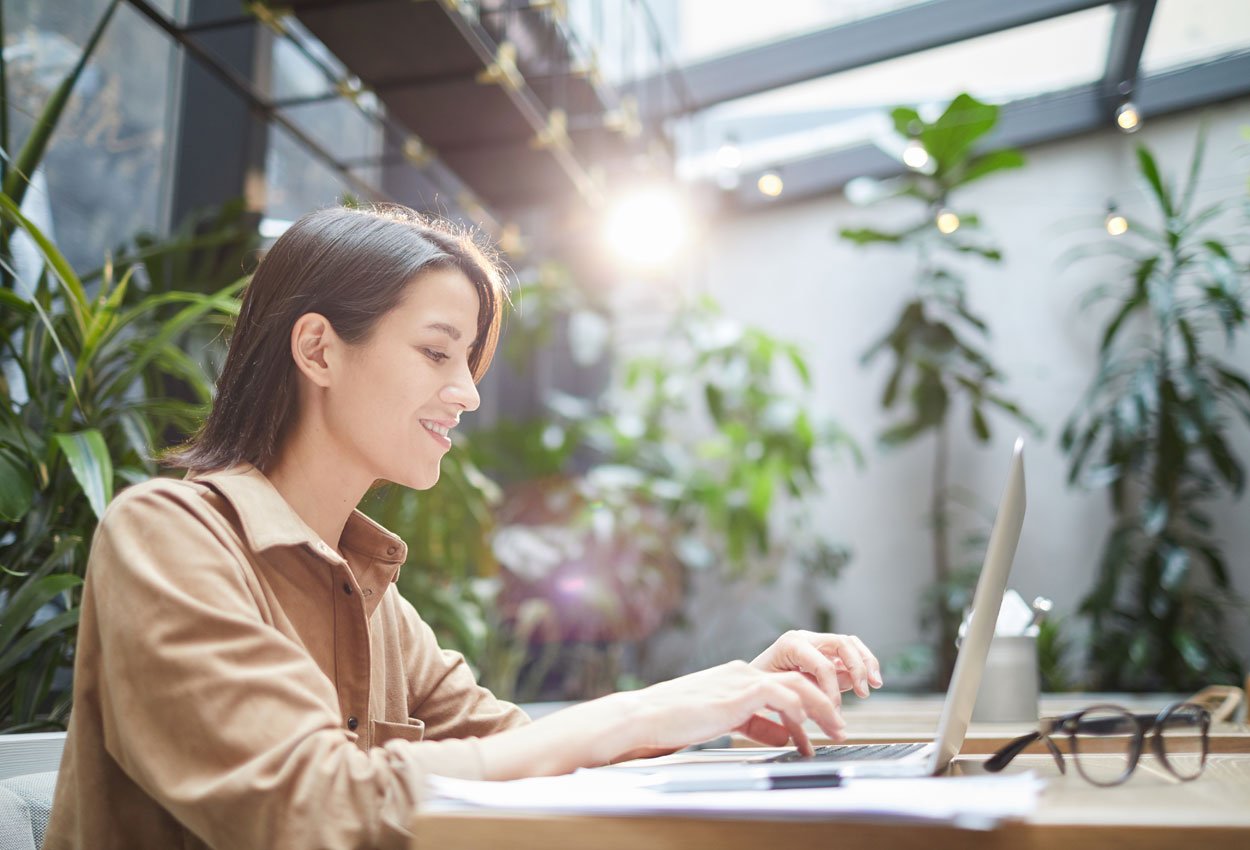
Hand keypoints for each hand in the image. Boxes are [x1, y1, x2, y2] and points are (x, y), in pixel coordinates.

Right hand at [622, 660, 846, 757]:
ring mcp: (740, 680)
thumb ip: (755, 724)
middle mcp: (742, 673)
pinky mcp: (736, 693)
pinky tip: (805, 723)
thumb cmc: (675, 720)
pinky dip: (796, 707)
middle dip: (824, 704)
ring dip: (821, 707)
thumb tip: (784, 735)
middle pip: (798, 679)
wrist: (647, 715)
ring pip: (795, 683)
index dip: (807, 709)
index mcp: (738, 677)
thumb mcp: (722, 721)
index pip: (784, 686)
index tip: (819, 731)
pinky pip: (777, 693)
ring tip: (835, 728)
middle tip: (840, 727)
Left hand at [750, 630, 882, 705]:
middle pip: (842, 644)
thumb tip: (829, 717)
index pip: (823, 666)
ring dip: (866, 663)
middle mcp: (804, 638)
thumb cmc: (755, 687)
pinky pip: (850, 651)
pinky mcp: (823, 652)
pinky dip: (863, 663)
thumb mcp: (773, 696)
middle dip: (857, 669)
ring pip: (850, 643)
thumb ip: (800, 704)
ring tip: (875, 684)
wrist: (747, 681)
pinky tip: (870, 682)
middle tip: (863, 693)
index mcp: (790, 644)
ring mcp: (815, 642)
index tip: (835, 712)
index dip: (834, 691)